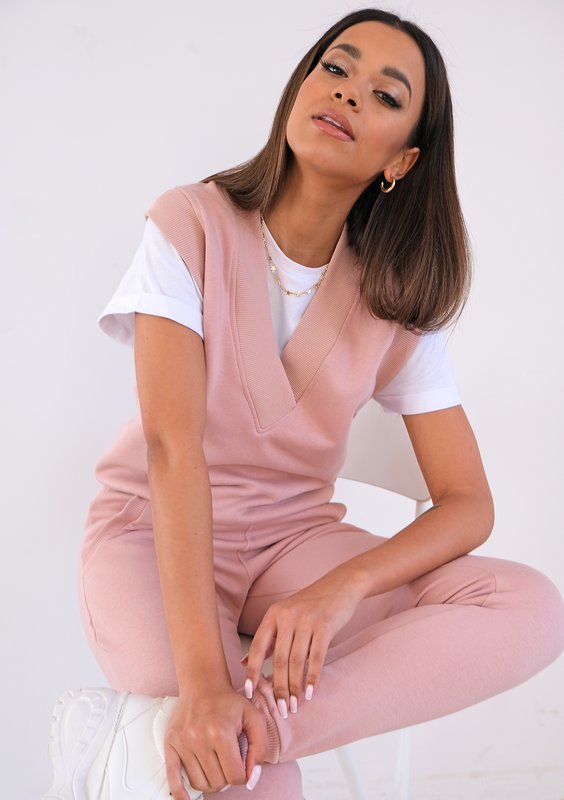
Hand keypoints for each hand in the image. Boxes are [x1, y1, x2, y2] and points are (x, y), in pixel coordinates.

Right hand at [165, 686, 265, 798]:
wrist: (203, 684)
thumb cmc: (228, 702)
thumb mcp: (254, 718)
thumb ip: (259, 748)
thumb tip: (251, 776)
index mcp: (221, 733)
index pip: (235, 776)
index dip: (243, 775)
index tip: (242, 766)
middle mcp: (200, 739)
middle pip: (217, 783)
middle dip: (226, 778)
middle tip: (228, 762)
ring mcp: (183, 742)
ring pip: (199, 783)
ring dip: (210, 781)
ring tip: (215, 767)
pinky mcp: (171, 743)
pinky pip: (172, 777)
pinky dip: (180, 792)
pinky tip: (185, 799)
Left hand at [243, 573, 361, 714]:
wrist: (340, 585)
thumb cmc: (311, 605)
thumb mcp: (285, 616)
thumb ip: (268, 639)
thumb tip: (244, 663)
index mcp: (273, 614)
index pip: (257, 647)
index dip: (252, 671)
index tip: (250, 692)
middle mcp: (287, 616)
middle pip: (278, 659)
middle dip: (279, 688)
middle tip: (281, 709)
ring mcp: (306, 619)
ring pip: (296, 661)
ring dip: (295, 687)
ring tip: (296, 705)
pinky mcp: (325, 624)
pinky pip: (316, 656)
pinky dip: (312, 677)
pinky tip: (311, 692)